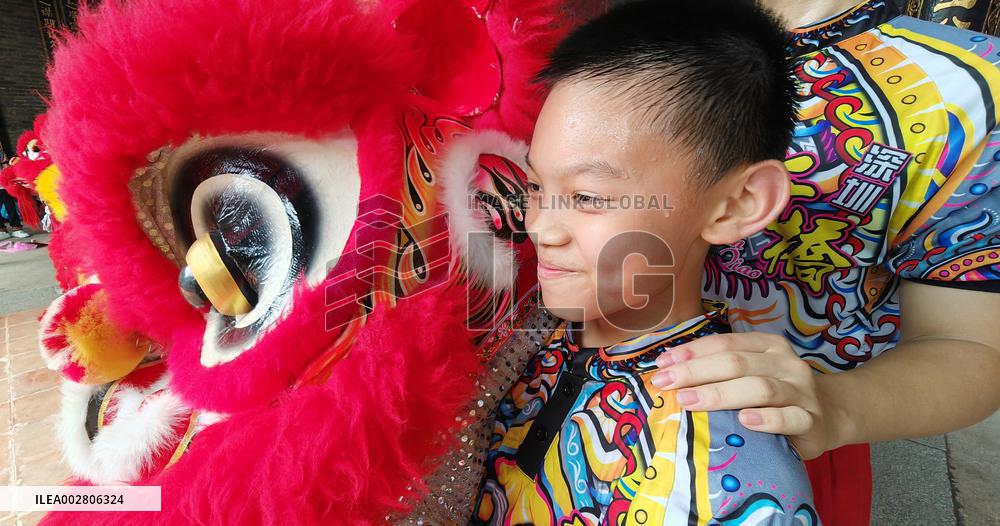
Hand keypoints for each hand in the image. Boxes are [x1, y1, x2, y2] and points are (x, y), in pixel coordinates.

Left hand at [649, 332, 844, 458]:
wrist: (829, 415)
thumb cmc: (777, 394)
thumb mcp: (752, 374)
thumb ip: (720, 370)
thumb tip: (668, 371)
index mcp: (768, 346)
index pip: (725, 344)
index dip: (692, 352)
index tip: (661, 364)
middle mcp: (785, 363)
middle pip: (736, 363)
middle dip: (695, 372)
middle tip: (665, 383)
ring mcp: (801, 391)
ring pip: (759, 388)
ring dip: (720, 394)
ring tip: (690, 401)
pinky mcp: (812, 420)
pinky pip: (789, 418)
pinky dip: (766, 419)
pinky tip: (744, 421)